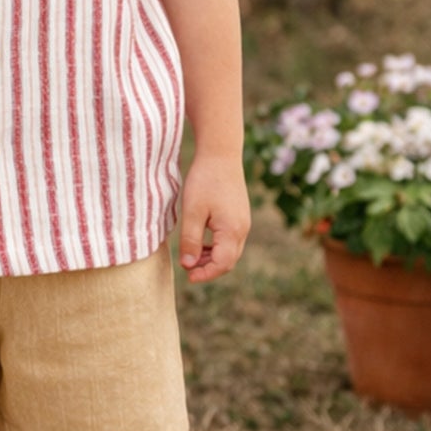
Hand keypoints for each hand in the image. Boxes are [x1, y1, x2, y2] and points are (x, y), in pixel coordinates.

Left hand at [178, 154, 250, 283]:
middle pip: (228, 261)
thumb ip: (190, 240)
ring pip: (230, 251)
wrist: (221, 154)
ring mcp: (243, 222)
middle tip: (187, 268)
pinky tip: (200, 241)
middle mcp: (242, 229)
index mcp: (232, 230)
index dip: (205, 274)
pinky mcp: (239, 216)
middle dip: (208, 268)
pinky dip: (216, 246)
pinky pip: (230, 240)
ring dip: (212, 258)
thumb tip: (189, 265)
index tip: (188, 276)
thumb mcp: (192, 211)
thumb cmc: (205, 180)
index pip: (222, 264)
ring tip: (191, 255)